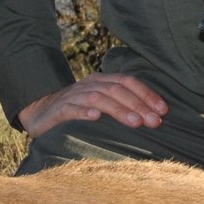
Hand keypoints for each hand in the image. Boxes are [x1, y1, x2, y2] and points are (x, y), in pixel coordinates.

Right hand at [19, 73, 169, 136]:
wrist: (39, 112)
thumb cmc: (78, 111)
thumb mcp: (101, 105)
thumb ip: (122, 106)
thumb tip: (154, 117)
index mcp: (102, 81)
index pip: (128, 82)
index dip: (147, 94)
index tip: (163, 110)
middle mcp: (89, 85)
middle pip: (117, 90)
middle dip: (138, 105)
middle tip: (154, 122)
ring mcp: (73, 96)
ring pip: (98, 98)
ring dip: (119, 109)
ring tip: (135, 122)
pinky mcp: (58, 110)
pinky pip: (71, 109)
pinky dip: (84, 112)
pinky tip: (96, 118)